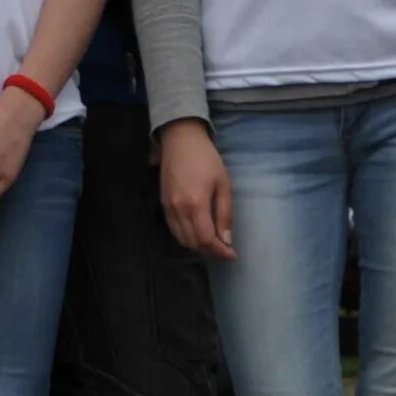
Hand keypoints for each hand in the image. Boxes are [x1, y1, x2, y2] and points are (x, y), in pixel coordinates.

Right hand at [156, 119, 235, 260]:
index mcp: (196, 204)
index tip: (233, 255)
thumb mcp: (224, 184)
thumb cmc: (207, 159)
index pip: (206, 239)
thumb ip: (225, 214)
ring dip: (198, 245)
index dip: (220, 252)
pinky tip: (198, 232)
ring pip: (181, 238)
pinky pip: (173, 228)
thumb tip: (227, 240)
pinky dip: (186, 236)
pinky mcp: (162, 203)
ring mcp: (167, 207)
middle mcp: (178, 209)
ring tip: (214, 243)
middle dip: (211, 251)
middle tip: (226, 250)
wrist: (180, 140)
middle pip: (193, 242)